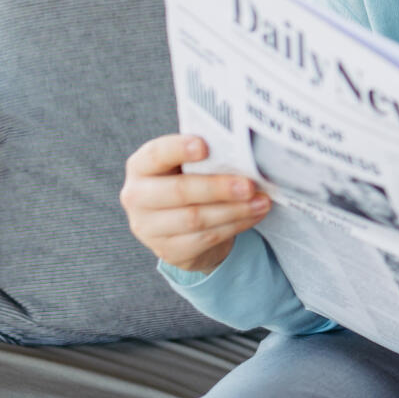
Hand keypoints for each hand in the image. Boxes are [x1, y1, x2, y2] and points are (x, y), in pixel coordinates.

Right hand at [119, 134, 271, 273]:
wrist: (184, 227)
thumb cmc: (190, 182)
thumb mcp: (189, 165)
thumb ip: (206, 156)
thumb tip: (242, 152)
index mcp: (141, 167)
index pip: (156, 154)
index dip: (179, 149)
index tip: (205, 146)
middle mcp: (136, 197)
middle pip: (179, 191)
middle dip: (218, 188)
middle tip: (249, 185)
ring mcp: (148, 228)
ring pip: (196, 218)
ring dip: (235, 210)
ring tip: (262, 202)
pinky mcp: (168, 251)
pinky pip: (207, 238)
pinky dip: (236, 225)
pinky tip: (254, 215)